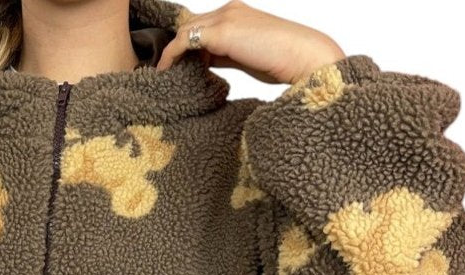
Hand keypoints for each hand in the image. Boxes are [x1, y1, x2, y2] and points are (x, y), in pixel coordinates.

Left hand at [156, 0, 344, 84]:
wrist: (303, 56)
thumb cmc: (282, 61)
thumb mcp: (247, 57)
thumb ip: (226, 56)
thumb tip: (206, 67)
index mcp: (236, 13)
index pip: (201, 25)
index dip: (186, 46)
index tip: (175, 67)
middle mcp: (229, 10)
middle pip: (189, 25)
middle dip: (174, 47)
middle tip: (163, 71)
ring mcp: (224, 18)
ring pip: (184, 30)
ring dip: (170, 53)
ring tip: (161, 75)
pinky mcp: (221, 32)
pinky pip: (184, 41)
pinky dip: (171, 56)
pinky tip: (166, 73)